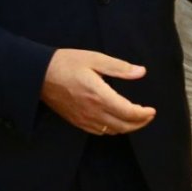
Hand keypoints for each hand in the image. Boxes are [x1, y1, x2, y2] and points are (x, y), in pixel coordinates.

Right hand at [40, 48, 154, 135]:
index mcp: (100, 95)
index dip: (144, 115)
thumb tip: (141, 72)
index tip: (152, 110)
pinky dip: (112, 129)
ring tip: (136, 118)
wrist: (39, 75)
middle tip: (149, 116)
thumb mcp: (96, 59)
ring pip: (112, 131)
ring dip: (127, 127)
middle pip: (123, 126)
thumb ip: (120, 68)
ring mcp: (83, 119)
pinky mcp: (76, 121)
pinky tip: (116, 121)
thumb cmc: (67, 63)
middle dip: (139, 123)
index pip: (128, 113)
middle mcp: (92, 111)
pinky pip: (99, 131)